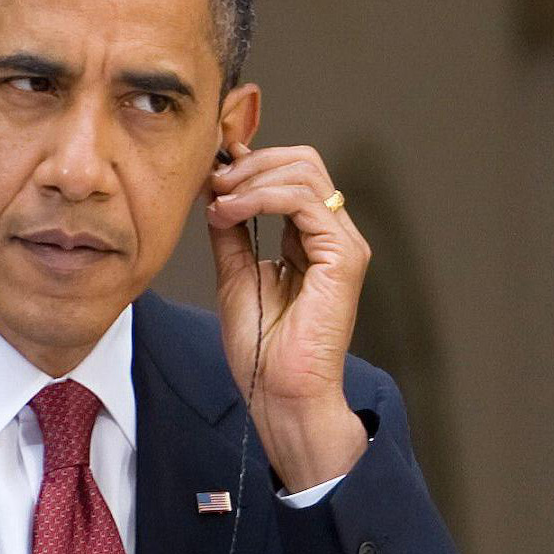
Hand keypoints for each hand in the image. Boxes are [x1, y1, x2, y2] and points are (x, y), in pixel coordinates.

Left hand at [206, 145, 371, 491]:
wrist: (281, 390)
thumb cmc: (264, 348)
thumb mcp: (235, 272)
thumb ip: (232, 230)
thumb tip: (214, 190)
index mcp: (313, 239)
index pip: (292, 175)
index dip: (250, 165)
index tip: (210, 175)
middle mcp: (334, 236)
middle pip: (303, 162)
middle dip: (251, 164)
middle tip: (213, 186)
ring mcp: (343, 245)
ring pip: (304, 173)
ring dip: (251, 179)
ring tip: (219, 203)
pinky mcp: (344, 257)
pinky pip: (303, 201)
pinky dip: (260, 197)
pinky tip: (231, 213)